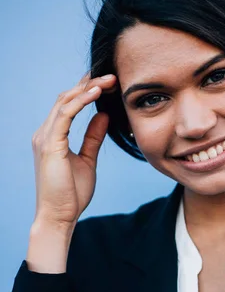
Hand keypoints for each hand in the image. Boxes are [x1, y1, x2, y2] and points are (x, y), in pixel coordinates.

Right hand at [32, 72, 116, 228]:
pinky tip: (97, 93)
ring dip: (88, 87)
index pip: (69, 104)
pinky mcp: (49, 144)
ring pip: (65, 101)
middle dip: (90, 83)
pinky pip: (65, 115)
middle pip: (67, 97)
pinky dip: (81, 101)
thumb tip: (104, 116)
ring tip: (109, 79)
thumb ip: (93, 137)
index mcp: (53, 135)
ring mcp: (45, 137)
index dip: (87, 89)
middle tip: (113, 74)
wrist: (59, 217)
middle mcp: (45, 132)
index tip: (108, 81)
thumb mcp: (87, 160)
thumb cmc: (71, 194)